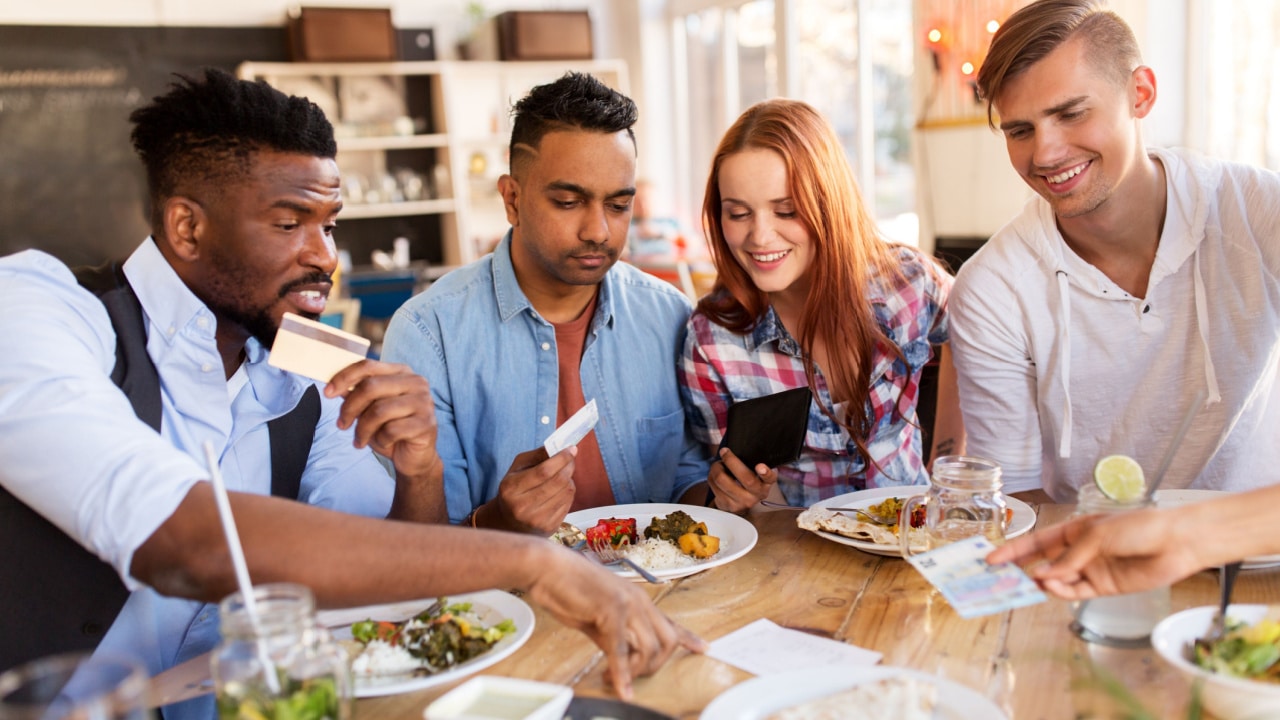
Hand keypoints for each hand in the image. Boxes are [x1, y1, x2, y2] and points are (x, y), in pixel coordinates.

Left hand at [326, 360, 440, 479]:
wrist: (415, 457)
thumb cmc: (391, 430)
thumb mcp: (370, 410)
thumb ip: (357, 395)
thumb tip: (334, 387)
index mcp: (402, 373)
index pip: (368, 366)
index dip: (344, 378)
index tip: (327, 393)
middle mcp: (416, 383)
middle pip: (370, 387)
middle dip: (350, 408)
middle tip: (341, 425)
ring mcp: (424, 402)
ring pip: (379, 411)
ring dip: (362, 429)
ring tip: (359, 440)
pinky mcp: (426, 424)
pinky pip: (391, 430)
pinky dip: (381, 440)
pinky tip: (383, 443)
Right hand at [489, 447, 576, 534]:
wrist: (509, 521)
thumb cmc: (515, 489)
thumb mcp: (518, 468)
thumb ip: (538, 455)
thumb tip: (562, 447)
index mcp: (511, 488)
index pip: (543, 471)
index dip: (561, 459)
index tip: (571, 449)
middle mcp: (522, 507)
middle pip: (557, 482)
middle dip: (569, 467)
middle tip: (571, 460)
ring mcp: (536, 520)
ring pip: (566, 492)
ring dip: (569, 480)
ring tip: (562, 476)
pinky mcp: (548, 528)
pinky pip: (568, 504)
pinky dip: (568, 493)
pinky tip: (560, 491)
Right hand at [526, 546, 706, 698]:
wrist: (547, 568)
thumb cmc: (567, 589)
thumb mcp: (596, 618)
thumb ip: (612, 637)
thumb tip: (620, 658)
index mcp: (637, 599)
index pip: (670, 622)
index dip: (688, 638)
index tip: (703, 648)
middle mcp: (639, 600)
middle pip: (667, 641)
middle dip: (653, 666)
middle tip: (630, 677)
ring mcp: (627, 604)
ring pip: (649, 648)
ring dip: (634, 671)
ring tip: (612, 678)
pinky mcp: (611, 610)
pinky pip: (621, 650)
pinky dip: (622, 673)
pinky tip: (621, 689)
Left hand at [708, 448, 776, 512]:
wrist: (739, 504)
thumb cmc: (747, 481)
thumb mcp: (755, 474)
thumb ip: (752, 464)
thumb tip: (739, 450)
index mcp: (765, 484)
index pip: (770, 479)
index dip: (766, 473)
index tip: (760, 466)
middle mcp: (756, 495)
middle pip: (744, 478)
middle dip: (731, 460)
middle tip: (724, 451)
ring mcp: (741, 502)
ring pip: (722, 480)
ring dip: (716, 467)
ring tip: (718, 464)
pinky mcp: (726, 505)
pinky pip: (713, 485)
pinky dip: (711, 475)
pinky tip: (715, 474)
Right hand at [985, 506, 1200, 599]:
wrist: (1176, 543)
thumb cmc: (1138, 527)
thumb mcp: (1096, 535)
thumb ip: (1069, 558)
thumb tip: (1043, 575)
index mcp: (1074, 531)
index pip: (1036, 542)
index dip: (1013, 550)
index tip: (991, 559)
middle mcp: (1079, 552)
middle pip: (1042, 563)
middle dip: (1022, 571)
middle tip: (1003, 580)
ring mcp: (1090, 570)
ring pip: (1057, 581)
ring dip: (1043, 583)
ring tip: (1032, 583)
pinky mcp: (1104, 587)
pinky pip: (1075, 592)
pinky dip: (1062, 592)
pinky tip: (1055, 587)